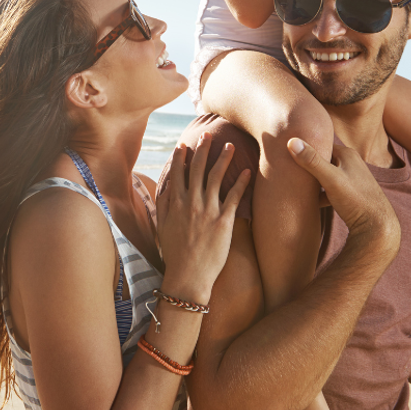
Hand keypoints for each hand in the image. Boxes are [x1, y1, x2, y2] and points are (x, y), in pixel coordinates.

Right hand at [158, 133, 250, 294]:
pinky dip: (241, 182)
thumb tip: (165, 189)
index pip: (177, 174)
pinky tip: (248, 170)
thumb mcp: (163, 227)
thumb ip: (164, 206)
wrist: (188, 275)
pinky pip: (234, 196)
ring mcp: (207, 210)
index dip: (181, 157)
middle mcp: (190, 203)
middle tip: (209, 134)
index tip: (185, 144)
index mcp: (175, 204)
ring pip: (216, 177)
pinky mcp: (223, 221)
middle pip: (197, 169)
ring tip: (231, 145)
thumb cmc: (175, 253)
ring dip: (223, 159)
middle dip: (203, 149)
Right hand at [286, 137, 399, 251]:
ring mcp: (353, 179)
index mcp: (348, 154)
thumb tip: (292, 141)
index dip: (305, 148)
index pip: (321, 144)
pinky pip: (331, 190)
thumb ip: (312, 161)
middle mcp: (352, 163)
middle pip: (323, 160)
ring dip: (313, 181)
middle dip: (307, 165)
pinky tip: (311, 202)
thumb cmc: (356, 200)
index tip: (286, 152)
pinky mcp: (352, 194)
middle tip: (287, 169)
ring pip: (327, 176)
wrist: (377, 226)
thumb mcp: (331, 179)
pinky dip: (321, 194)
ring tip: (296, 186)